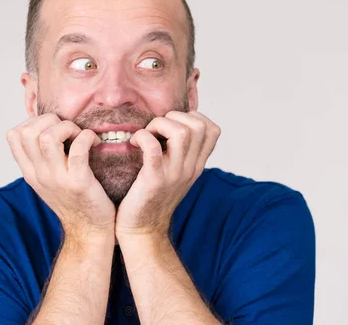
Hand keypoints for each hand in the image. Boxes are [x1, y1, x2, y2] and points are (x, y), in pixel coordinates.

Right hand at [6, 113, 114, 238]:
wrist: (89, 231)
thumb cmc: (75, 201)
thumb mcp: (49, 180)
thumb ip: (43, 159)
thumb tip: (47, 129)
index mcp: (30, 172)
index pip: (13, 136)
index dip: (33, 121)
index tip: (53, 126)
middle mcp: (39, 175)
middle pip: (27, 132)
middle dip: (50, 120)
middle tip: (69, 128)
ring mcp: (57, 179)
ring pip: (48, 137)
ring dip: (68, 127)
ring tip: (79, 134)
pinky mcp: (79, 182)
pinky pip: (78, 149)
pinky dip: (87, 137)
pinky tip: (95, 141)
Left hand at [115, 110, 220, 237]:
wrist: (142, 231)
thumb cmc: (153, 198)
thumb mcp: (177, 175)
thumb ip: (182, 153)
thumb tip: (175, 125)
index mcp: (196, 165)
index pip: (213, 130)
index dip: (194, 117)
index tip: (174, 123)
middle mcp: (190, 168)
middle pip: (199, 127)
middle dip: (176, 117)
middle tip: (158, 127)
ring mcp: (174, 174)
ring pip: (181, 133)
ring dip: (160, 124)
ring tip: (147, 133)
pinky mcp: (154, 180)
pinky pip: (153, 148)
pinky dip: (143, 137)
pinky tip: (134, 142)